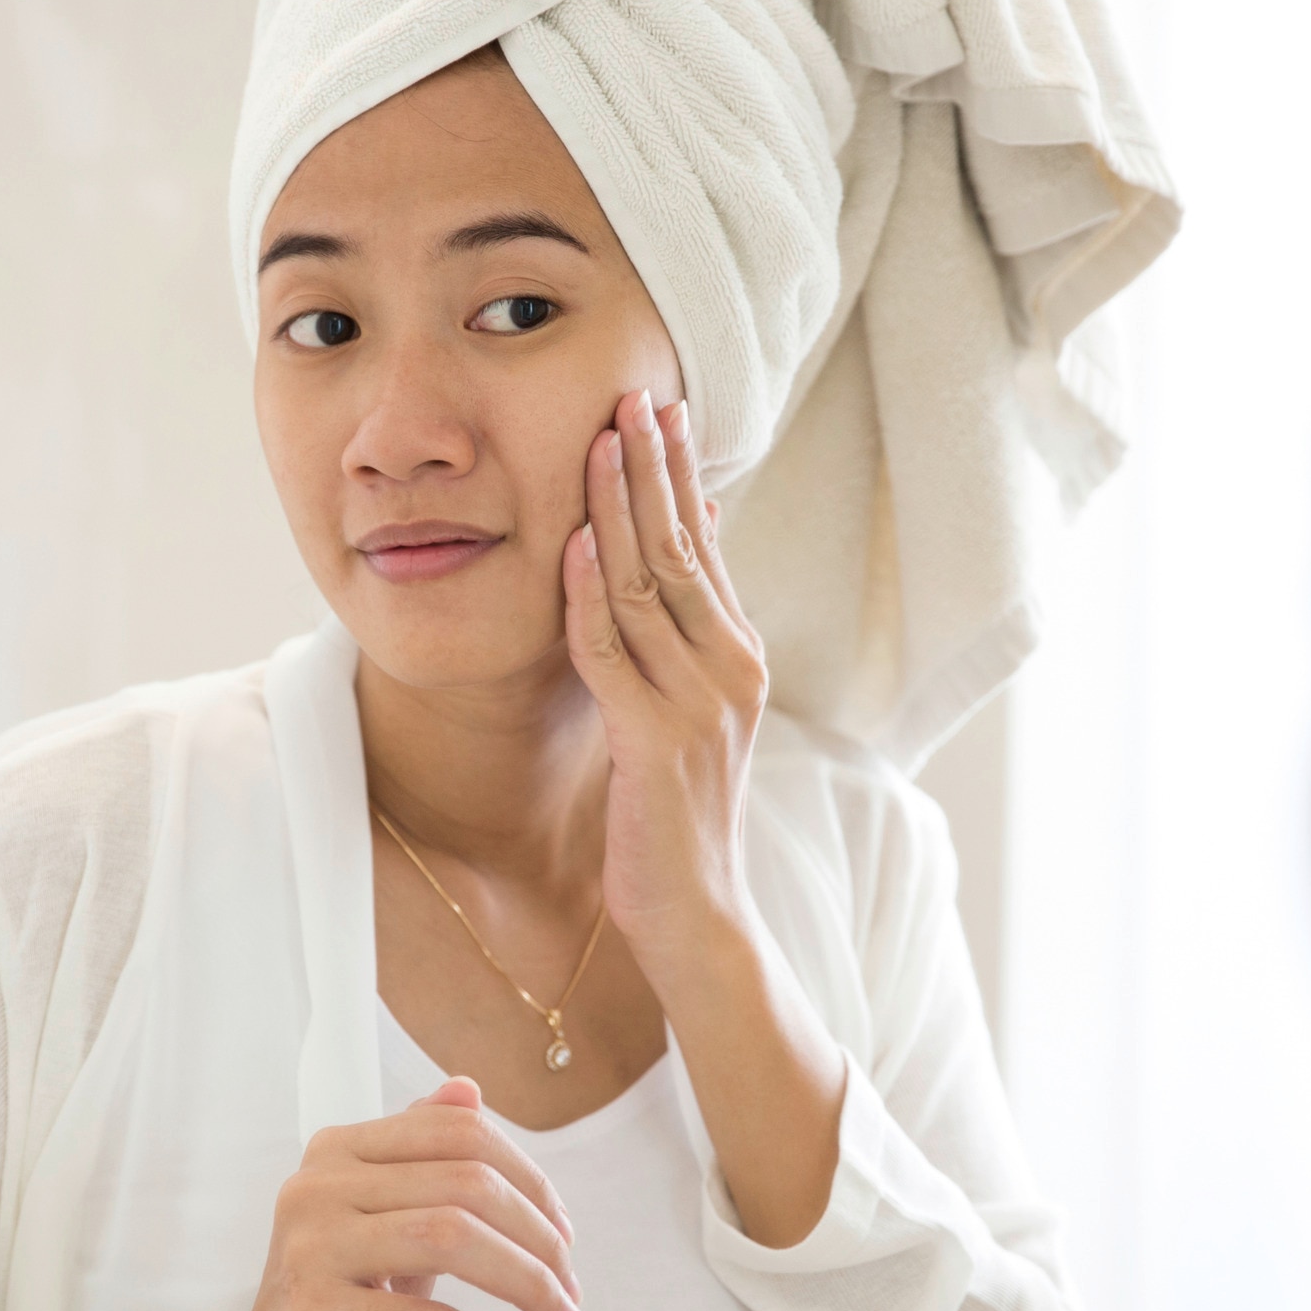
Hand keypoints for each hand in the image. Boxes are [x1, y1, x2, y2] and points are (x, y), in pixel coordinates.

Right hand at [79, 1079, 578, 1310]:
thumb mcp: (385, 1231)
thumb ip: (423, 1165)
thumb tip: (468, 1089)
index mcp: (338, 1152)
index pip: (457, 1132)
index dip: (528, 1178)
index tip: (564, 1234)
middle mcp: (317, 1185)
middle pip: (465, 1184)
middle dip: (539, 1239)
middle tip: (571, 1291)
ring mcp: (309, 1247)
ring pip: (451, 1238)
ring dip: (526, 1283)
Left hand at [563, 390, 768, 956]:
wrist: (702, 915)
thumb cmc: (681, 814)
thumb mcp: (693, 711)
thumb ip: (689, 632)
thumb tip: (692, 539)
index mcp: (738, 656)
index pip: (707, 544)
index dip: (681, 474)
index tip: (659, 408)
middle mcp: (730, 669)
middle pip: (684, 547)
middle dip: (653, 468)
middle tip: (632, 395)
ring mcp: (697, 705)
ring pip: (650, 586)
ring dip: (619, 509)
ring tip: (597, 441)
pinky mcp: (656, 742)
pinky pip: (614, 653)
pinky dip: (589, 596)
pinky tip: (571, 545)